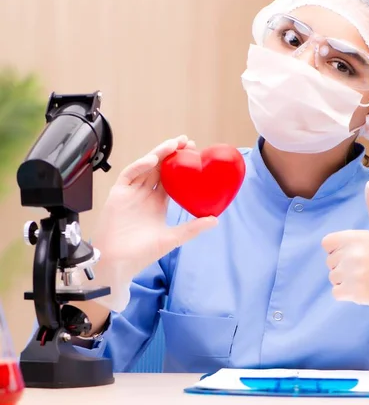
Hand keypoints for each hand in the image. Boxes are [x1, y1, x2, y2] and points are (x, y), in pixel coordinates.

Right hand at [91, 135, 217, 309]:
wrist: (117, 262)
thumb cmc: (142, 253)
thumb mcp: (173, 238)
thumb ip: (192, 228)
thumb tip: (215, 220)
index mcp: (157, 203)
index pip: (172, 178)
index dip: (182, 166)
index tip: (195, 153)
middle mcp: (145, 195)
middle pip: (159, 168)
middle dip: (171, 153)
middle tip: (186, 141)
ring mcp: (131, 193)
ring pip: (145, 167)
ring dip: (158, 154)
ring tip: (173, 144)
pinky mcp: (118, 194)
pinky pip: (129, 175)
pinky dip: (139, 166)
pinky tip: (153, 161)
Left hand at [322, 181, 368, 328]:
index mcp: (354, 237)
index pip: (328, 243)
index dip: (339, 249)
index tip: (355, 252)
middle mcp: (351, 255)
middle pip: (330, 262)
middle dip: (344, 265)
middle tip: (366, 267)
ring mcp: (352, 274)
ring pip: (333, 278)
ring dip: (345, 281)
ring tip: (366, 278)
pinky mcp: (355, 293)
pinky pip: (337, 293)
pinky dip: (347, 294)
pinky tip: (363, 289)